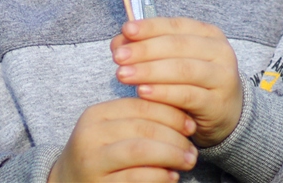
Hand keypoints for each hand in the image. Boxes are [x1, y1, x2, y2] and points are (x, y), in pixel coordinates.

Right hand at [47, 97, 197, 182]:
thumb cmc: (102, 154)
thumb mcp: (115, 131)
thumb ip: (141, 119)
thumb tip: (186, 115)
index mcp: (96, 114)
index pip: (142, 106)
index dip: (171, 114)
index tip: (191, 125)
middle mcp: (89, 135)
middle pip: (144, 128)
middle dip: (175, 137)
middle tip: (193, 148)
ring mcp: (91, 162)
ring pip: (141, 150)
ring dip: (171, 155)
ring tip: (188, 161)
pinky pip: (136, 177)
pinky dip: (159, 176)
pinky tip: (172, 177)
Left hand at [111, 17, 242, 147]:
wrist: (226, 113)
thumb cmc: (194, 82)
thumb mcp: (176, 61)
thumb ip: (150, 48)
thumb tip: (119, 42)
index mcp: (209, 34)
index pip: (177, 25)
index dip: (150, 27)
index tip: (126, 30)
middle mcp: (220, 51)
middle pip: (178, 46)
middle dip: (145, 50)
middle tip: (118, 57)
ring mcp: (222, 77)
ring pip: (183, 70)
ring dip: (150, 71)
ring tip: (123, 74)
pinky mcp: (217, 102)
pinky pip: (187, 96)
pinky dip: (163, 93)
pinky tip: (142, 92)